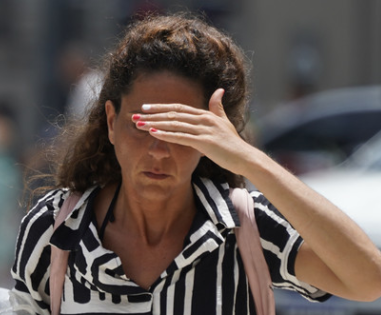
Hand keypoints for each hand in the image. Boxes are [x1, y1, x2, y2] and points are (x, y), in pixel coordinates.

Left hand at [134, 88, 255, 175]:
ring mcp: (204, 130)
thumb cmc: (233, 143)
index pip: (178, 108)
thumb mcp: (224, 122)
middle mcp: (203, 119)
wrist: (245, 158)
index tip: (145, 108)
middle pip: (173, 114)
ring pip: (174, 124)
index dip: (161, 107)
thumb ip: (218, 107)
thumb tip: (218, 90)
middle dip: (152, 115)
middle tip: (134, 116)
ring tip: (138, 124)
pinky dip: (166, 134)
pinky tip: (153, 132)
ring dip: (154, 124)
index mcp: (205, 114)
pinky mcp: (205, 142)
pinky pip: (181, 137)